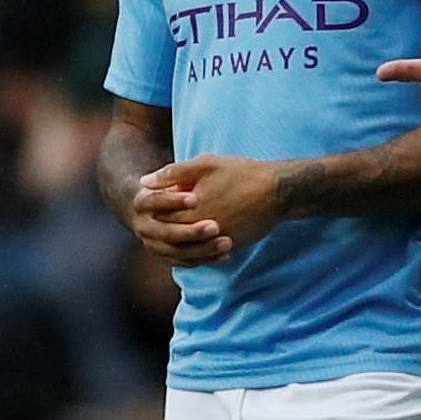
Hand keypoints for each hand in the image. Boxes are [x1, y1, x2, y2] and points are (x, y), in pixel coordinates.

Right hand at [126, 172, 229, 266]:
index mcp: (142, 203)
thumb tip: (150, 179)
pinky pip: (186, 262)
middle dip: (191, 231)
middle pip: (166, 233)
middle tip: (215, 226)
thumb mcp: (174, 174)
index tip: (195, 199)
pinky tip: (225, 254)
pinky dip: (205, 259)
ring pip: (177, 252)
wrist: (161, 206)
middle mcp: (144, 227)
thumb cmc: (173, 184)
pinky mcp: (168, 257)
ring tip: (227, 242)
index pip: (155, 201)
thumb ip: (171, 173)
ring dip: (202, 249)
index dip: (173, 201)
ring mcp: (155, 245)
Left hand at [143, 154, 282, 261]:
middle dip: (166, 226)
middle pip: (171, 235)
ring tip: (182, 227)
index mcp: (191, 209)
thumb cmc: (241, 173)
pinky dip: (198, 250)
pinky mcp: (229, 247)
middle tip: (169, 215)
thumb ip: (172, 173)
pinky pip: (205, 255)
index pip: (161, 216)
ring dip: (181, 240)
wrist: (277, 191)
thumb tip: (144, 182)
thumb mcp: (206, 164)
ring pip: (187, 249)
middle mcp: (200, 229)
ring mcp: (215, 241)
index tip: (158, 202)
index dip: (157, 209)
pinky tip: (197, 240)